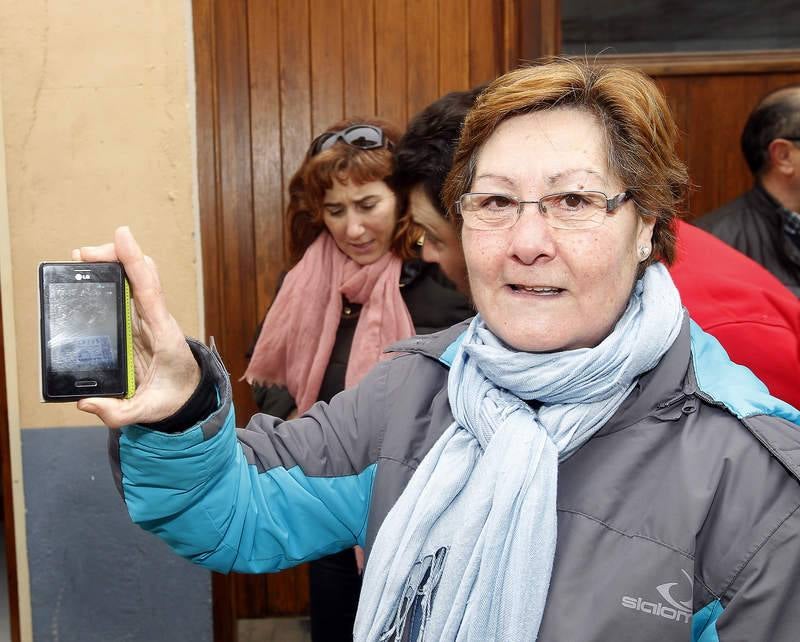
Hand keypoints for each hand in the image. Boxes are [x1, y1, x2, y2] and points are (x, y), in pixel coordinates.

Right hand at [73, 226, 200, 427]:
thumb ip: (119, 412)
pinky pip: (130, 292)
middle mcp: (159, 321)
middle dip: (117, 257)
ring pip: (137, 279)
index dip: (135, 262)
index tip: (122, 235)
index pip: (149, 292)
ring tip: (82, 259)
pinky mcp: (141, 323)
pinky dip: (114, 277)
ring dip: (113, 263)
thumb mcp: (147, 413)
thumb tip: (86, 403)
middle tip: (83, 255)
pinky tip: (92, 274)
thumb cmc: (172, 400)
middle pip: (142, 276)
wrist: (189, 398)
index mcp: (165, 336)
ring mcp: (150, 320)